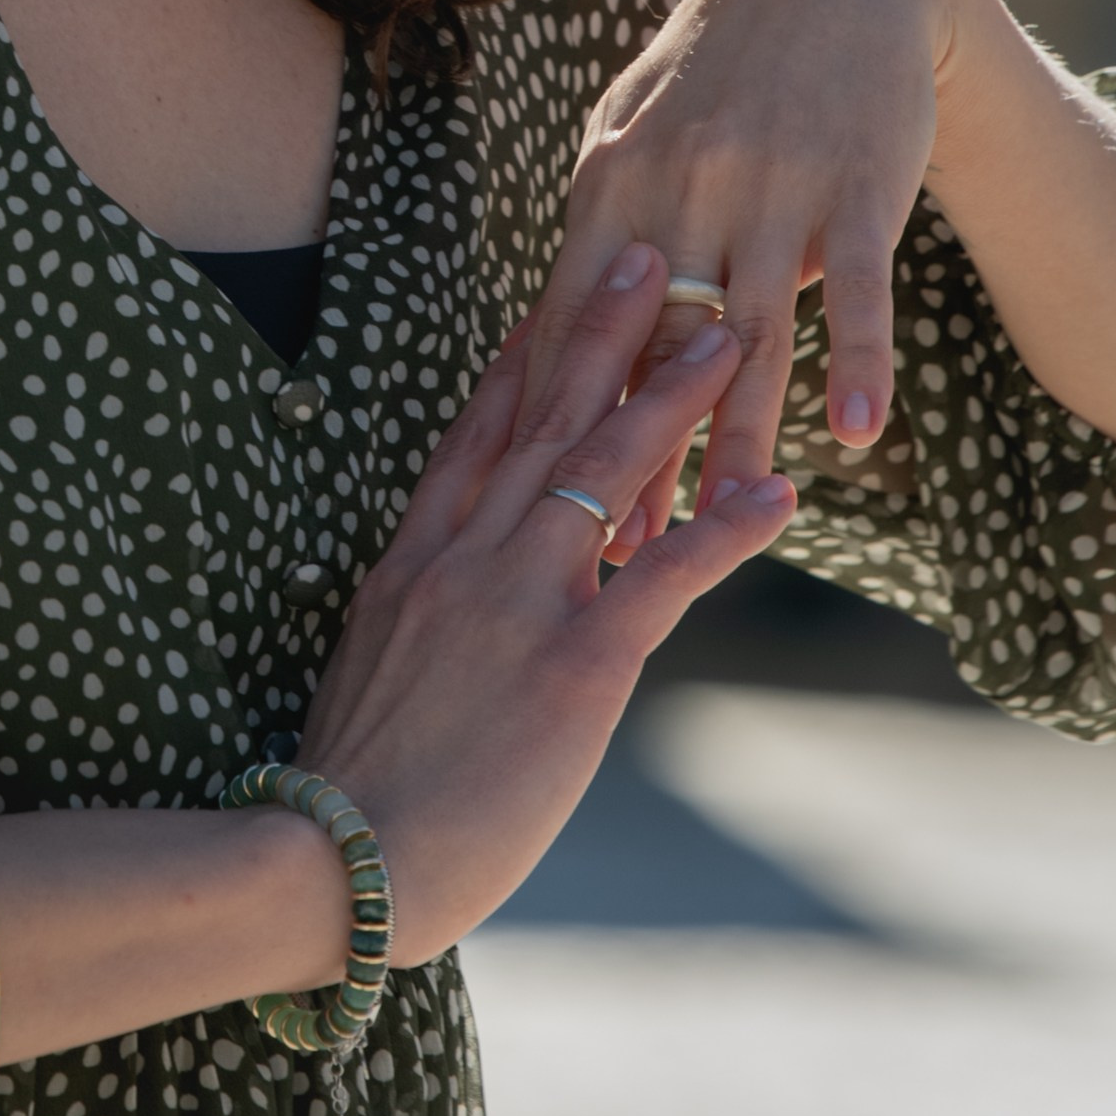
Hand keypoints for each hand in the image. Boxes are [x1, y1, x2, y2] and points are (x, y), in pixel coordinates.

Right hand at [298, 246, 792, 958]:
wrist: (339, 858)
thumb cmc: (351, 797)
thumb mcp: (371, 679)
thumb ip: (421, 631)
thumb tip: (453, 629)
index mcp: (413, 563)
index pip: (475, 435)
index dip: (520, 362)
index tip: (551, 301)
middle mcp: (466, 560)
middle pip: (545, 421)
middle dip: (602, 332)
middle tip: (648, 257)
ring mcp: (519, 603)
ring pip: (604, 470)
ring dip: (672, 397)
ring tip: (727, 337)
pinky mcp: (574, 664)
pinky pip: (665, 576)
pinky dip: (726, 527)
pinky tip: (777, 492)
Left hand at [520, 0, 971, 547]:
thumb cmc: (727, 66)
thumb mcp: (642, 130)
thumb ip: (605, 228)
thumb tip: (553, 330)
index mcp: (615, 178)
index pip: (576, 320)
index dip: (561, 416)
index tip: (543, 499)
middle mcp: (683, 184)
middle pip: (655, 345)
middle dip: (638, 452)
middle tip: (622, 548)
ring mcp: (772, 186)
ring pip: (751, 332)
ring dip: (739, 433)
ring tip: (726, 519)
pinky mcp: (855, 186)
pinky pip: (853, 289)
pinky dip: (856, 362)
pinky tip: (850, 435)